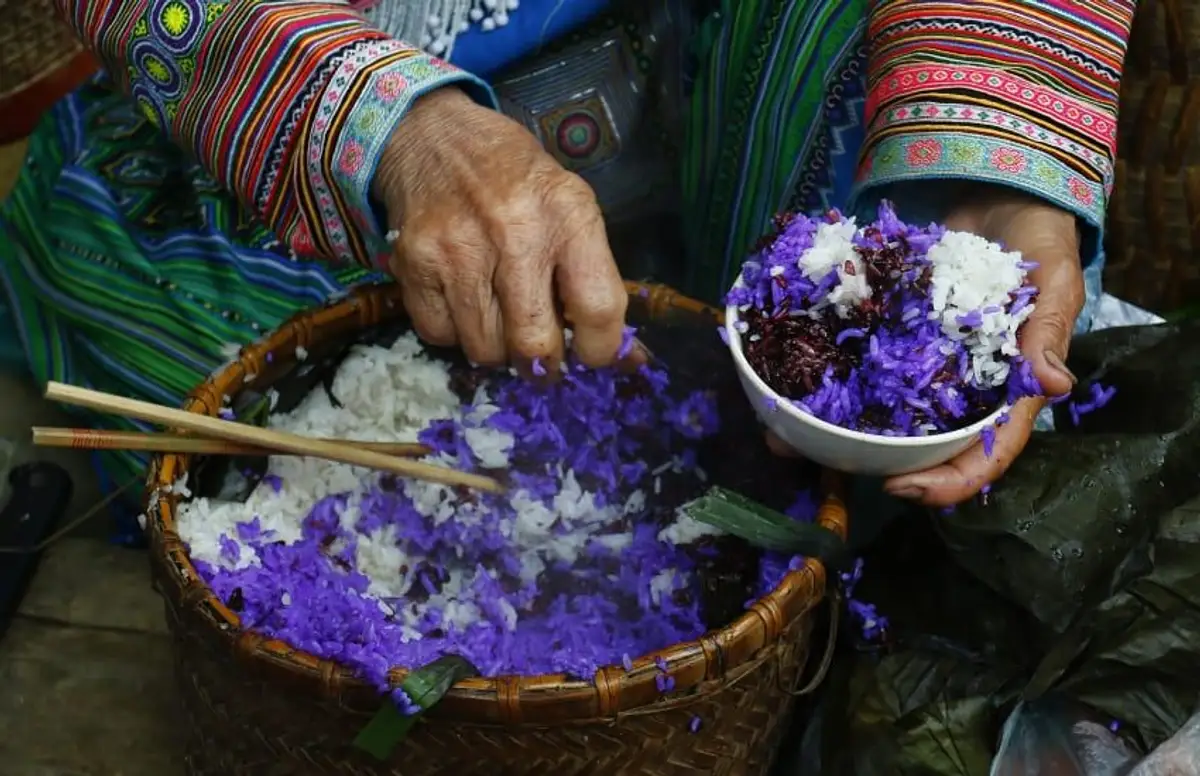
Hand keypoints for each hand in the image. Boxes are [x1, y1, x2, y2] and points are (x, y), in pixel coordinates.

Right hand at [374, 88, 627, 368]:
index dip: (601, 348)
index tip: (593, 355)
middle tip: (542, 357)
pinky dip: (455, 333)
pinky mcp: (414, 264)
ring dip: (498, 350)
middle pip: (534, 343)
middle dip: (543, 364)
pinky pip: (440, 336)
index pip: (598, 307)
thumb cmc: (515, 179)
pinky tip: (464, 303)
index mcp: (567, 214)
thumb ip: (595, 277)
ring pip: (485, 349)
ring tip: (501, 322)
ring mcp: (458, 250)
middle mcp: (514, 232)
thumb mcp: (570, 207)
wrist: (433, 137)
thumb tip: (626, 358)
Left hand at [766, 188, 1083, 506]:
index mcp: (1004, 394)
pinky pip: (858, 358)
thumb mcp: (1054, 287)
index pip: (981, 455)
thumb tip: (1054, 385)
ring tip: (779, 430)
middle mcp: (957, 389)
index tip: (899, 487)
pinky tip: (782, 374)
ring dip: (830, 422)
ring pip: (876, 408)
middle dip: (868, 462)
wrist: (1003, 196)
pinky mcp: (892, 333)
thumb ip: (1046, 335)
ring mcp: (920, 362)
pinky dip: (825, 368)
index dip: (945, 482)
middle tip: (816, 462)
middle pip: (918, 444)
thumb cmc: (1042, 246)